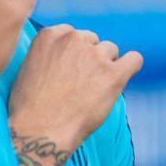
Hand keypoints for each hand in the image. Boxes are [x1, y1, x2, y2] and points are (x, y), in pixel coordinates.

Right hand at [8, 24, 141, 152]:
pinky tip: (124, 77)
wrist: (40, 131)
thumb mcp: (30, 67)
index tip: (70, 70)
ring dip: (106, 66)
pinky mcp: (114, 74)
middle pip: (94, 41)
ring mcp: (95, 56)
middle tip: (80, 84)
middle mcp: (74, 40)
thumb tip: (70, 56)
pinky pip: (134, 59)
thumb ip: (51, 54)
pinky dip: (131, 66)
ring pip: (111, 51)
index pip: (73, 34)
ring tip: (92, 91)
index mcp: (50, 35)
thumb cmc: (31, 107)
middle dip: (90, 59)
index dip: (74, 53)